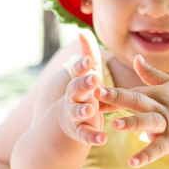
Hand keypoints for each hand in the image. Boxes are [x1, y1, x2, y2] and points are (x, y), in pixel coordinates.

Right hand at [56, 31, 107, 145]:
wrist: (65, 122)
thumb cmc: (82, 92)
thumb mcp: (85, 75)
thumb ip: (86, 54)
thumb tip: (82, 30)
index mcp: (77, 82)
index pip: (77, 72)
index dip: (82, 66)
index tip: (89, 60)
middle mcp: (73, 97)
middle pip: (74, 89)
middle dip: (83, 84)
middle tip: (93, 79)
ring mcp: (75, 115)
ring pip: (76, 112)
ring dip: (82, 110)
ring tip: (90, 110)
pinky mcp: (80, 131)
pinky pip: (85, 135)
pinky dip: (93, 137)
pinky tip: (103, 139)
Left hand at [97, 55, 168, 167]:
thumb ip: (150, 74)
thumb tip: (136, 58)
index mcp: (156, 93)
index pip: (130, 93)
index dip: (111, 93)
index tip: (91, 88)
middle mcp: (160, 106)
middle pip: (138, 101)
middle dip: (118, 97)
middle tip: (98, 94)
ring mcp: (168, 124)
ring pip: (149, 122)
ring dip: (132, 123)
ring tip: (115, 126)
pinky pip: (158, 148)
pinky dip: (146, 155)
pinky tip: (132, 163)